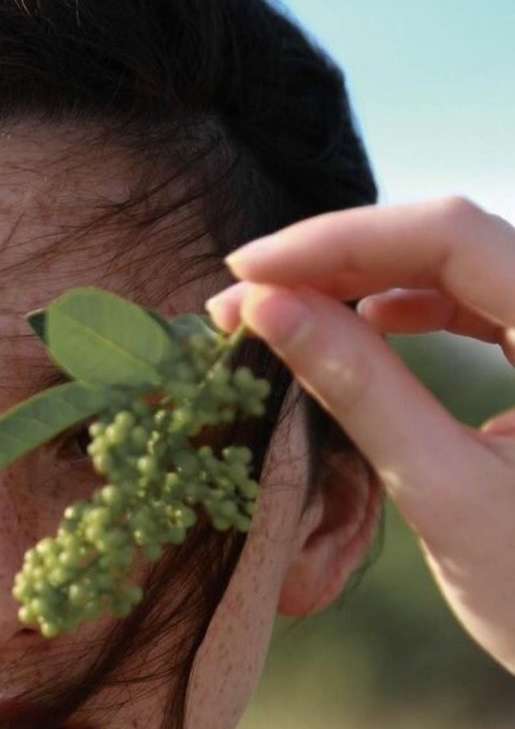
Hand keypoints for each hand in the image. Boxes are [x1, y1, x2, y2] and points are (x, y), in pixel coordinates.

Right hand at [205, 197, 514, 674]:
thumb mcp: (442, 490)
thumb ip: (360, 390)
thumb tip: (267, 312)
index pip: (452, 238)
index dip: (341, 241)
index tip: (249, 271)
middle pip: (454, 241)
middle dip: (341, 260)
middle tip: (245, 294)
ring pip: (463, 266)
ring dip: (368, 279)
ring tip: (283, 309)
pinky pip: (484, 303)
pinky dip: (415, 306)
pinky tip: (367, 322)